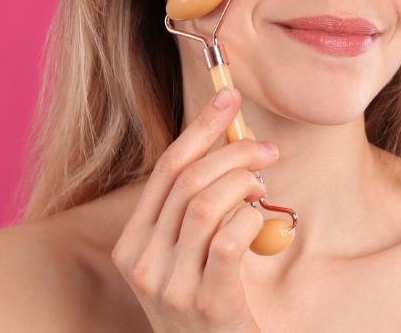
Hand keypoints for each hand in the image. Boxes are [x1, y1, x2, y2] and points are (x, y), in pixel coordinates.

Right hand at [111, 86, 278, 331]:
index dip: (201, 126)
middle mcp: (142, 263)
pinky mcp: (207, 304)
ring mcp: (170, 286)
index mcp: (133, 244)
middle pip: (187, 180)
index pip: (166, 168)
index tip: (229, 97)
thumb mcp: (187, 255)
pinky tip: (258, 219)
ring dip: (244, 182)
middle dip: (233, 150)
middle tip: (267, 149)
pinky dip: (249, 218)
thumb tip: (232, 138)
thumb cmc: (209, 302)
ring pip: (205, 204)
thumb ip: (198, 207)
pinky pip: (228, 241)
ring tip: (264, 187)